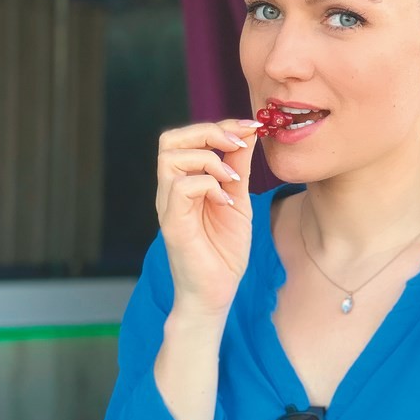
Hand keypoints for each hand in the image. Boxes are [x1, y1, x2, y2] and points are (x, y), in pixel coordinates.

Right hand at [156, 119, 257, 315]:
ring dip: (208, 159)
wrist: (215, 294)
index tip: (250, 128)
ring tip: (231, 179)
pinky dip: (209, 186)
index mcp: (184, 184)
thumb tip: (247, 134)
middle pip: (169, 139)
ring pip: (170, 157)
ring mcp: (168, 207)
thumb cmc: (223, 253)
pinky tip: (226, 202)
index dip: (218, 125)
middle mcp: (170, 191)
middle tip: (236, 146)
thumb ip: (238, 168)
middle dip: (207, 132)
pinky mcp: (172, 224)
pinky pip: (181, 188)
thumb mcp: (238, 201)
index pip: (187, 138)